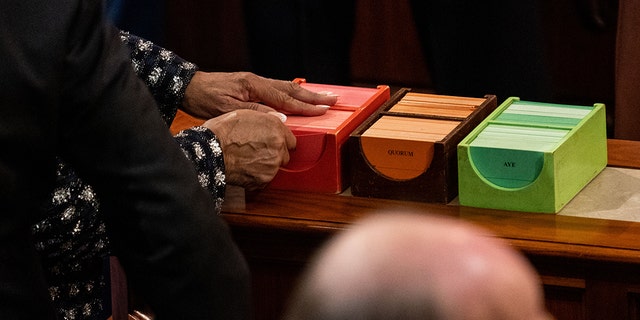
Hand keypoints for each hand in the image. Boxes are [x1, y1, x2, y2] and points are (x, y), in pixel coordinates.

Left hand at [182, 71, 337, 118]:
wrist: (190, 86)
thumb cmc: (205, 99)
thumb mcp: (228, 109)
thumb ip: (255, 113)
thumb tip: (280, 119)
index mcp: (254, 86)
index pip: (285, 98)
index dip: (305, 106)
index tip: (322, 109)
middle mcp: (258, 81)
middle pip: (291, 89)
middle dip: (313, 96)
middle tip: (333, 99)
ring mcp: (255, 82)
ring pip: (286, 87)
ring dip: (305, 94)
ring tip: (323, 97)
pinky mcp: (251, 86)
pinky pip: (277, 89)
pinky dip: (292, 93)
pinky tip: (298, 97)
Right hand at [202, 109, 295, 189]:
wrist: (210, 152)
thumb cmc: (223, 132)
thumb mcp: (245, 114)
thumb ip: (266, 119)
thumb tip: (278, 120)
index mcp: (276, 128)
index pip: (291, 140)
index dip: (280, 142)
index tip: (273, 144)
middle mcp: (278, 146)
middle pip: (284, 155)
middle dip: (274, 155)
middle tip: (257, 152)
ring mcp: (272, 165)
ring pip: (274, 168)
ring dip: (265, 166)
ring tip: (247, 160)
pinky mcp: (264, 180)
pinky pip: (264, 179)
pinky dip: (257, 176)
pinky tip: (244, 168)